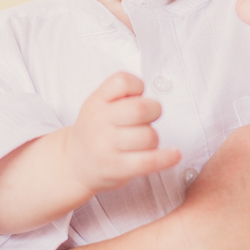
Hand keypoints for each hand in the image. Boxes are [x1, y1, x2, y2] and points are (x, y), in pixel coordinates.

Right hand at [65, 72, 180, 193]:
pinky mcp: (117, 167)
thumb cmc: (95, 130)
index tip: (137, 95)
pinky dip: (166, 158)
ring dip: (153, 138)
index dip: (137, 86)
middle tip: (149, 117)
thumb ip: (119, 94)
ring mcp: (107, 146)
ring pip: (148, 136)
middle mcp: (100, 121)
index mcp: (97, 101)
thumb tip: (149, 99)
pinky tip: (175, 154)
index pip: (122, 82)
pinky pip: (148, 161)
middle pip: (141, 109)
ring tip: (142, 141)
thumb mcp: (97, 104)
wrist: (74, 163)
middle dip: (154, 111)